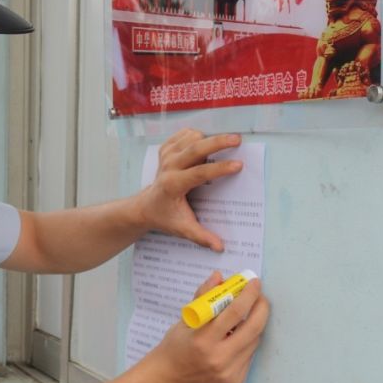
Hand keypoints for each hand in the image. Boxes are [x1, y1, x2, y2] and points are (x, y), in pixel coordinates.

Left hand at [138, 130, 242, 251]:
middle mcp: (168, 167)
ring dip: (207, 138)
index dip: (219, 168)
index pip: (199, 173)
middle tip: (237, 139)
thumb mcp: (182, 229)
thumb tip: (220, 247)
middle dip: (217, 142)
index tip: (238, 165)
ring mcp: (165, 157)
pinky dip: (195, 136)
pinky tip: (203, 141)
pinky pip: (182, 136)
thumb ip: (201, 237)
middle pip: (194, 148)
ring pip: (189, 138)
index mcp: (173, 185)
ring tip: (225, 142)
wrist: (145, 207)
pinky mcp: (165, 150)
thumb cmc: (165, 217)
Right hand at [146, 272, 269, 382]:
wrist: (168, 378)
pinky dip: (247, 343)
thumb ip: (203, 297)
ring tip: (247, 316)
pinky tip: (237, 339)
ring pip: (254, 341)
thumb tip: (219, 276)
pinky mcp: (235, 381)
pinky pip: (249, 355)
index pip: (234, 312)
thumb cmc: (175, 345)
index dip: (248, 295)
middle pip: (253, 327)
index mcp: (203, 339)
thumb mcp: (185, 319)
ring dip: (254, 325)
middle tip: (261, 297)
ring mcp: (229, 372)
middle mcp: (218, 357)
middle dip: (261, 308)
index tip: (254, 283)